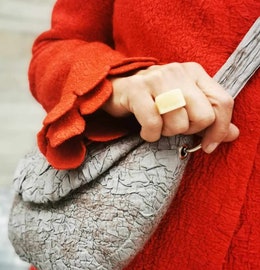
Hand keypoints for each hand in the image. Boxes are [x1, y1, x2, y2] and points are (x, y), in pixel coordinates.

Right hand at [102, 62, 238, 152]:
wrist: (117, 89)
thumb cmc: (154, 99)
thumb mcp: (184, 105)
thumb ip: (210, 117)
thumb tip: (234, 134)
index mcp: (195, 72)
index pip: (223, 102)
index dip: (220, 129)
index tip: (208, 145)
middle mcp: (178, 71)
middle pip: (203, 116)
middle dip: (189, 130)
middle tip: (173, 127)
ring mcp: (156, 78)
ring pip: (178, 122)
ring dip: (167, 133)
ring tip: (157, 125)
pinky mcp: (136, 89)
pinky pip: (153, 124)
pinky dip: (150, 135)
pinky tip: (146, 131)